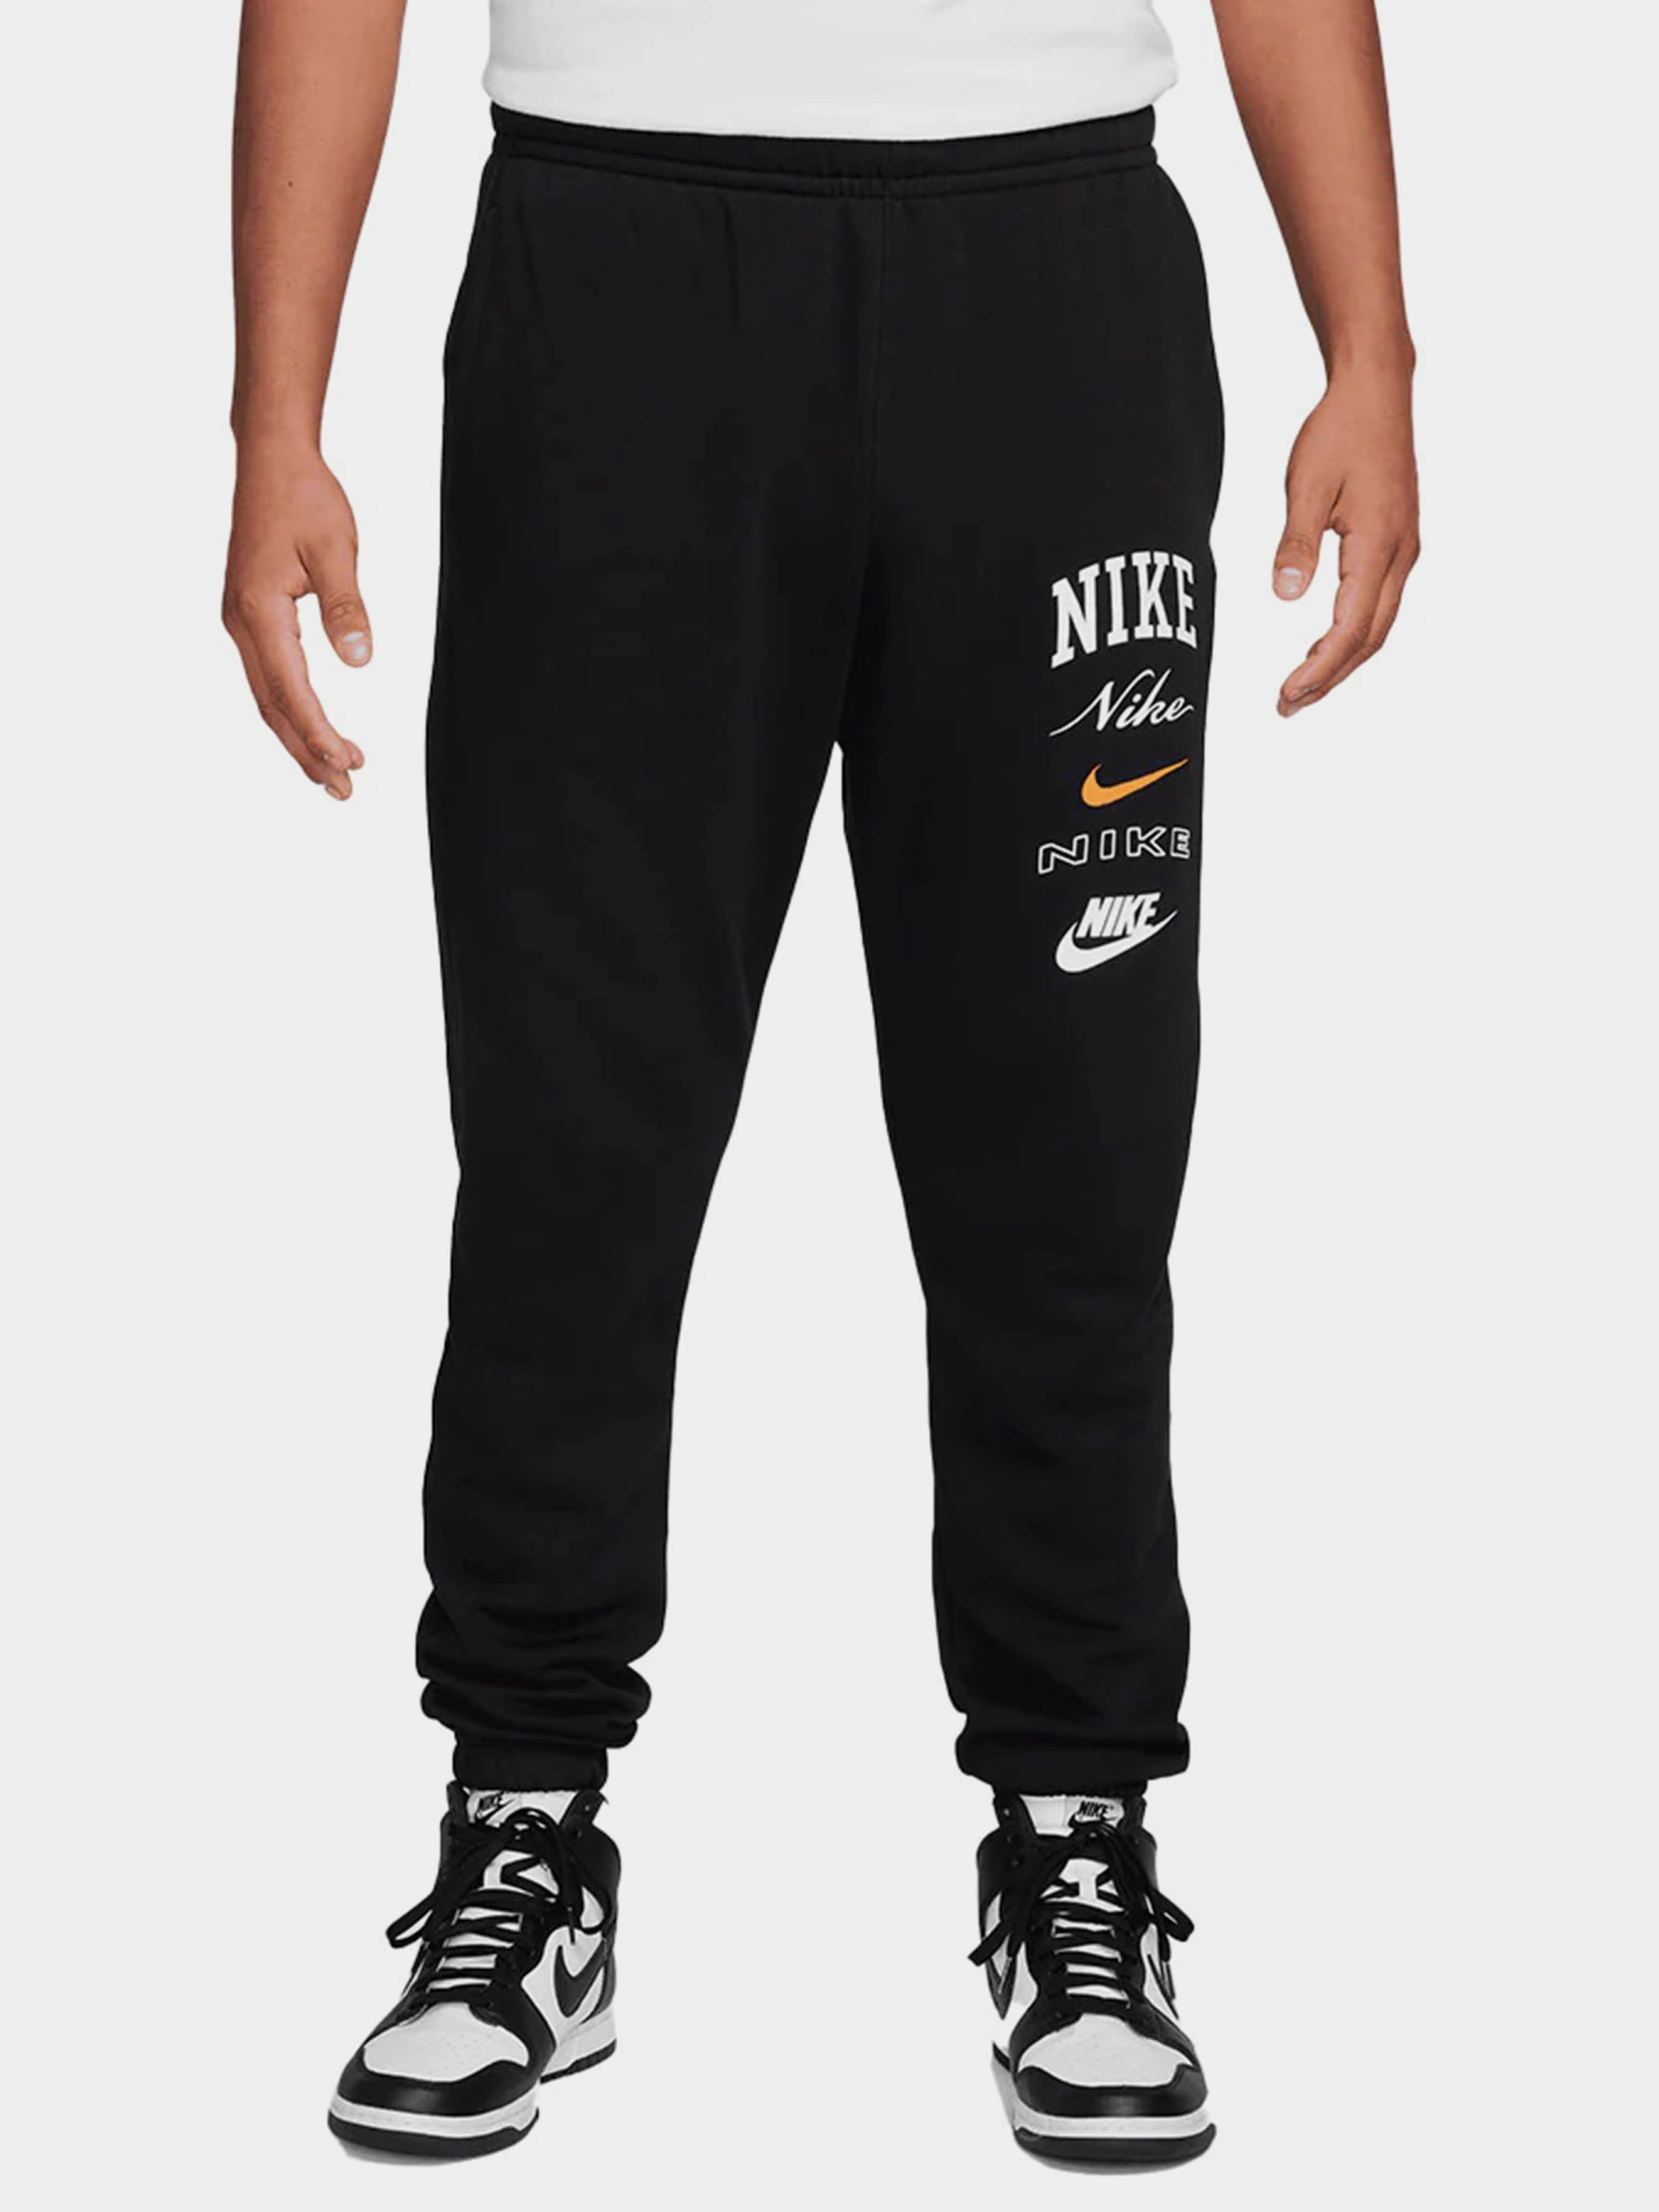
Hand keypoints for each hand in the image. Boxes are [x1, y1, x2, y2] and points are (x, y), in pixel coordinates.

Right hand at [223, 440, 370, 797]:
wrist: (271, 460)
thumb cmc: (305, 498)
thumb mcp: (337, 550)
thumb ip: (347, 608)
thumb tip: (360, 662)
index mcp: (259, 611)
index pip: (291, 691)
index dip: (318, 734)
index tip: (346, 764)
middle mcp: (240, 622)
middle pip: (273, 707)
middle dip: (307, 752)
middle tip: (344, 790)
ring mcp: (239, 620)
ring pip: (268, 696)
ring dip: (299, 736)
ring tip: (334, 773)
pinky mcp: (248, 615)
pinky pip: (268, 676)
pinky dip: (290, 709)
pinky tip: (311, 726)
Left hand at [1272, 363, 1418, 714]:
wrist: (1376, 392)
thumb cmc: (1340, 432)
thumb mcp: (1304, 487)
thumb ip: (1296, 544)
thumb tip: (1286, 595)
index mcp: (1379, 545)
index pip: (1350, 628)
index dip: (1319, 668)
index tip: (1287, 694)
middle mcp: (1401, 554)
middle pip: (1369, 638)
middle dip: (1329, 678)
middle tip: (1287, 706)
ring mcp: (1405, 549)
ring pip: (1378, 625)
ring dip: (1342, 661)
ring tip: (1302, 687)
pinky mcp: (1399, 542)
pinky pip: (1380, 603)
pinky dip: (1353, 634)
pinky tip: (1325, 643)